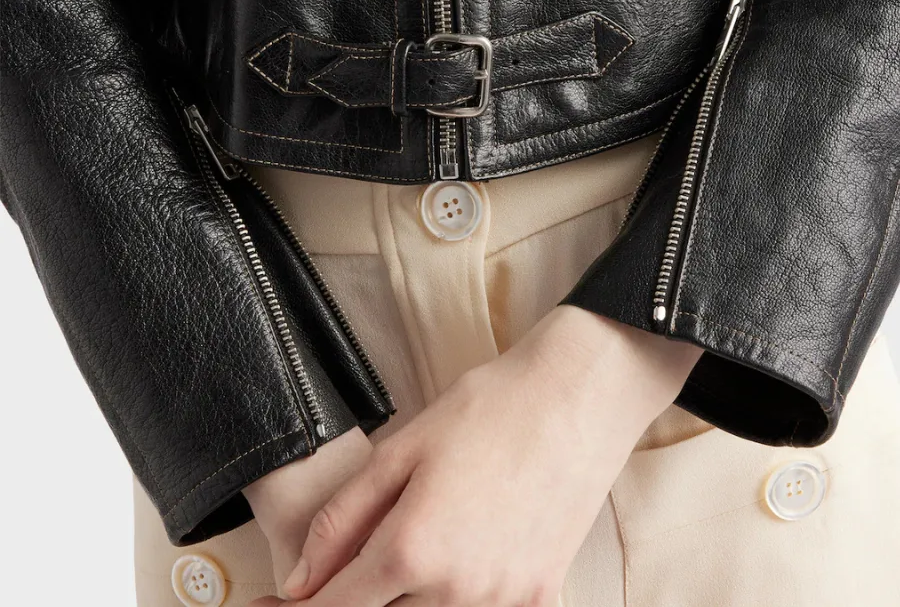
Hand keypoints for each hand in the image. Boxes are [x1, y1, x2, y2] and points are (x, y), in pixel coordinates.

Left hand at [250, 305, 700, 606]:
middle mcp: (459, 591)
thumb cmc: (492, 408)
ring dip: (409, 596)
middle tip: (357, 561)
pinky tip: (464, 555)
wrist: (578, 397)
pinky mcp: (541, 598)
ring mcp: (505, 602)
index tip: (289, 597)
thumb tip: (300, 581)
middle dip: (360, 596)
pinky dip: (460, 594)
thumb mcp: (402, 448)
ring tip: (421, 541)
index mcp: (413, 548)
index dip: (303, 606)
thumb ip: (342, 520)